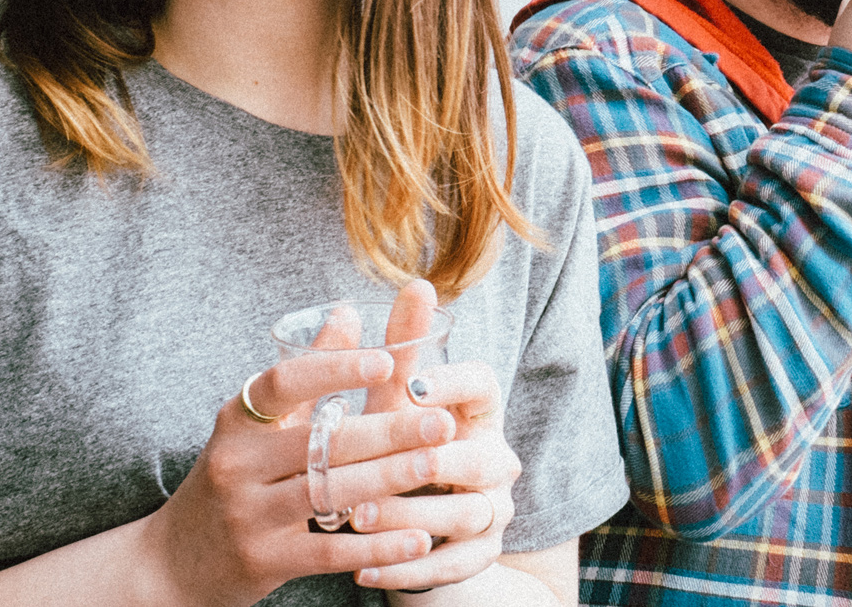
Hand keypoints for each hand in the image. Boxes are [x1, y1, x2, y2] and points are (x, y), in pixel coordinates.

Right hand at [140, 337, 458, 606]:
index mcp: (238, 421)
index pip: (284, 383)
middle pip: (321, 442)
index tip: (388, 359)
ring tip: (436, 464)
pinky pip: (329, 552)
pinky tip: (418, 538)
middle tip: (441, 421)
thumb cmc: (234, 477)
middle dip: (388, 431)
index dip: (335, 368)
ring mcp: (248, 516)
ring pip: (328, 493)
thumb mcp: (256, 424)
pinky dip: (376, 547)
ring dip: (389, 479)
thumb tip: (349, 309)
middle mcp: (237, 464)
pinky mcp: (263, 562)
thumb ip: (307, 370)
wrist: (175, 563)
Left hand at [341, 283, 523, 593]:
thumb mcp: (396, 405)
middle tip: (377, 468)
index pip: (486, 384)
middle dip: (431, 462)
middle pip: (482, 456)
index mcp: (477, 415)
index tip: (412, 386)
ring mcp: (492, 512)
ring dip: (410, 517)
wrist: (415, 531)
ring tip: (357, 518)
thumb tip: (413, 284)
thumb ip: (399, 353)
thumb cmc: (400, 454)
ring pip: (466, 514)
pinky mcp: (477, 558)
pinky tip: (362, 567)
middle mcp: (495, 460)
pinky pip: (451, 566)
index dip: (454, 382)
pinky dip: (406, 569)